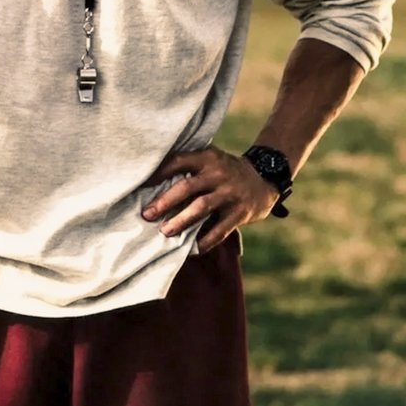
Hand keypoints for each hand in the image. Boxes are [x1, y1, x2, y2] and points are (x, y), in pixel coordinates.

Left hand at [141, 146, 280, 253]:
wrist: (264, 177)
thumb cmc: (225, 170)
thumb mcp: (211, 159)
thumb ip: (190, 167)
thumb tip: (154, 181)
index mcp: (207, 157)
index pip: (178, 161)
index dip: (159, 173)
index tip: (141, 185)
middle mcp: (218, 174)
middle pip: (186, 187)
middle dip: (164, 202)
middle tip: (147, 214)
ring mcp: (230, 194)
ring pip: (201, 208)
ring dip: (180, 221)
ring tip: (165, 231)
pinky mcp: (239, 213)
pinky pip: (219, 230)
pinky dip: (204, 241)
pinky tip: (192, 248)